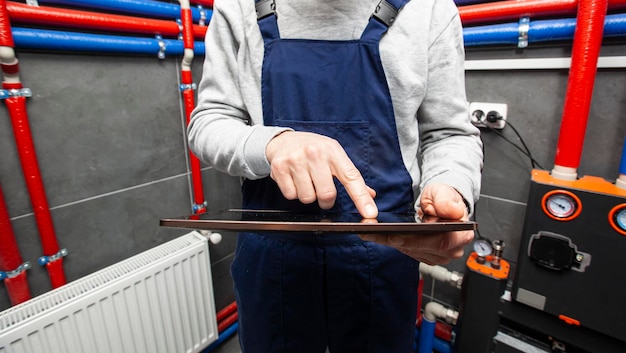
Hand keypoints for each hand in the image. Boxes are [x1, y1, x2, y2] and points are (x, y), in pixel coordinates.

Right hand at [266, 131, 377, 217]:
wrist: (285, 140)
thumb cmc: (315, 151)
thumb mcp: (335, 156)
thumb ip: (351, 176)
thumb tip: (370, 195)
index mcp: (333, 151)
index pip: (351, 177)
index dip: (361, 198)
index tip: (370, 213)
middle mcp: (314, 153)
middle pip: (327, 194)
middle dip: (326, 201)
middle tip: (323, 192)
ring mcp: (295, 160)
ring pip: (307, 198)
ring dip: (308, 196)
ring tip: (306, 182)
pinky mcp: (279, 168)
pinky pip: (290, 195)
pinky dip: (294, 193)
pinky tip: (294, 180)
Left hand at [359, 184, 473, 264]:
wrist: (444, 204)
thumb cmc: (445, 198)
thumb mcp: (444, 192)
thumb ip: (446, 201)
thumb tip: (452, 211)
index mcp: (462, 235)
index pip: (438, 241)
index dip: (415, 240)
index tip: (394, 235)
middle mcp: (452, 250)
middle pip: (420, 249)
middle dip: (395, 241)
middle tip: (373, 234)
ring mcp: (439, 255)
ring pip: (411, 251)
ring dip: (390, 243)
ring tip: (371, 233)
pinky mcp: (427, 256)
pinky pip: (408, 251)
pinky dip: (393, 243)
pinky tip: (380, 236)